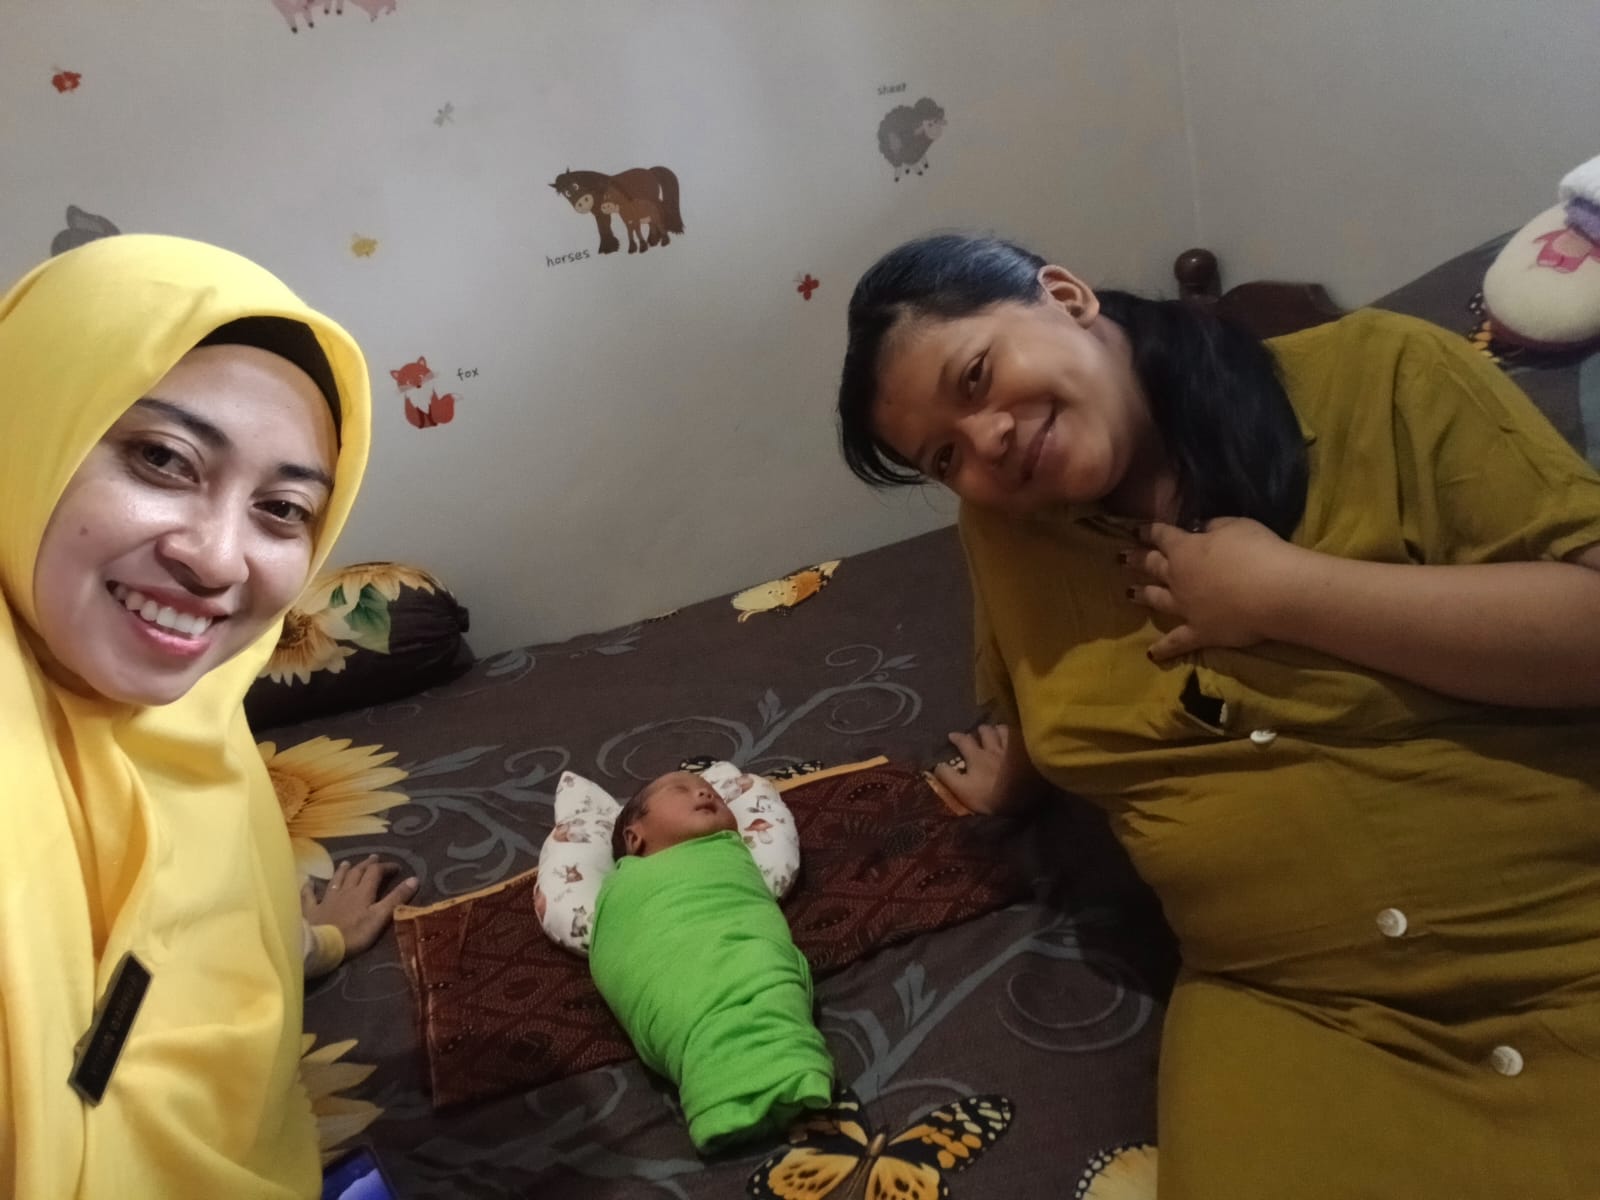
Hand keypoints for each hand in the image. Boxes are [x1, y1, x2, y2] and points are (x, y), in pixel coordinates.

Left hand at [300, 855, 419, 959]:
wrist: (323, 946)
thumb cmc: (354, 934)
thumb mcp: (380, 917)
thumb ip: (396, 898)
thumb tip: (414, 879)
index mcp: (362, 892)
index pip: (376, 873)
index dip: (386, 867)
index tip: (396, 867)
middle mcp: (345, 891)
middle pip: (356, 873)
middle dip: (366, 864)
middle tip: (373, 858)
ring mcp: (326, 899)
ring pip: (336, 880)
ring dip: (343, 870)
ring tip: (347, 863)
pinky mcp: (312, 910)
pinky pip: (309, 896)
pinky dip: (310, 887)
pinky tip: (308, 882)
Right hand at [931, 724, 1012, 814]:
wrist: (1020, 798)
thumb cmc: (988, 795)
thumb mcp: (962, 789)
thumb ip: (948, 776)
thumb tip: (937, 765)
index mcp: (976, 756)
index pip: (964, 741)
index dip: (957, 737)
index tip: (951, 735)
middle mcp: (993, 749)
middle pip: (986, 732)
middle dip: (980, 730)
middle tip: (978, 731)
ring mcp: (1010, 751)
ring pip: (1003, 732)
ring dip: (998, 729)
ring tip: (996, 730)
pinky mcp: (1025, 756)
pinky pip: (1018, 739)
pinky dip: (1014, 735)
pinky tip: (1015, 738)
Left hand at [1124, 518, 1303, 660]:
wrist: (1274, 592)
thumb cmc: (1257, 552)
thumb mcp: (1236, 526)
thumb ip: (1214, 527)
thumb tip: (1200, 529)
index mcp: (1185, 548)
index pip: (1161, 535)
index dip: (1148, 531)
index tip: (1135, 530)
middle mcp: (1178, 577)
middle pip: (1152, 565)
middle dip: (1136, 559)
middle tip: (1121, 558)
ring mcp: (1185, 606)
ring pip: (1156, 599)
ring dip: (1141, 595)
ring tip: (1128, 594)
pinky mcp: (1198, 632)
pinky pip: (1176, 642)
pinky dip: (1163, 648)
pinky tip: (1151, 654)